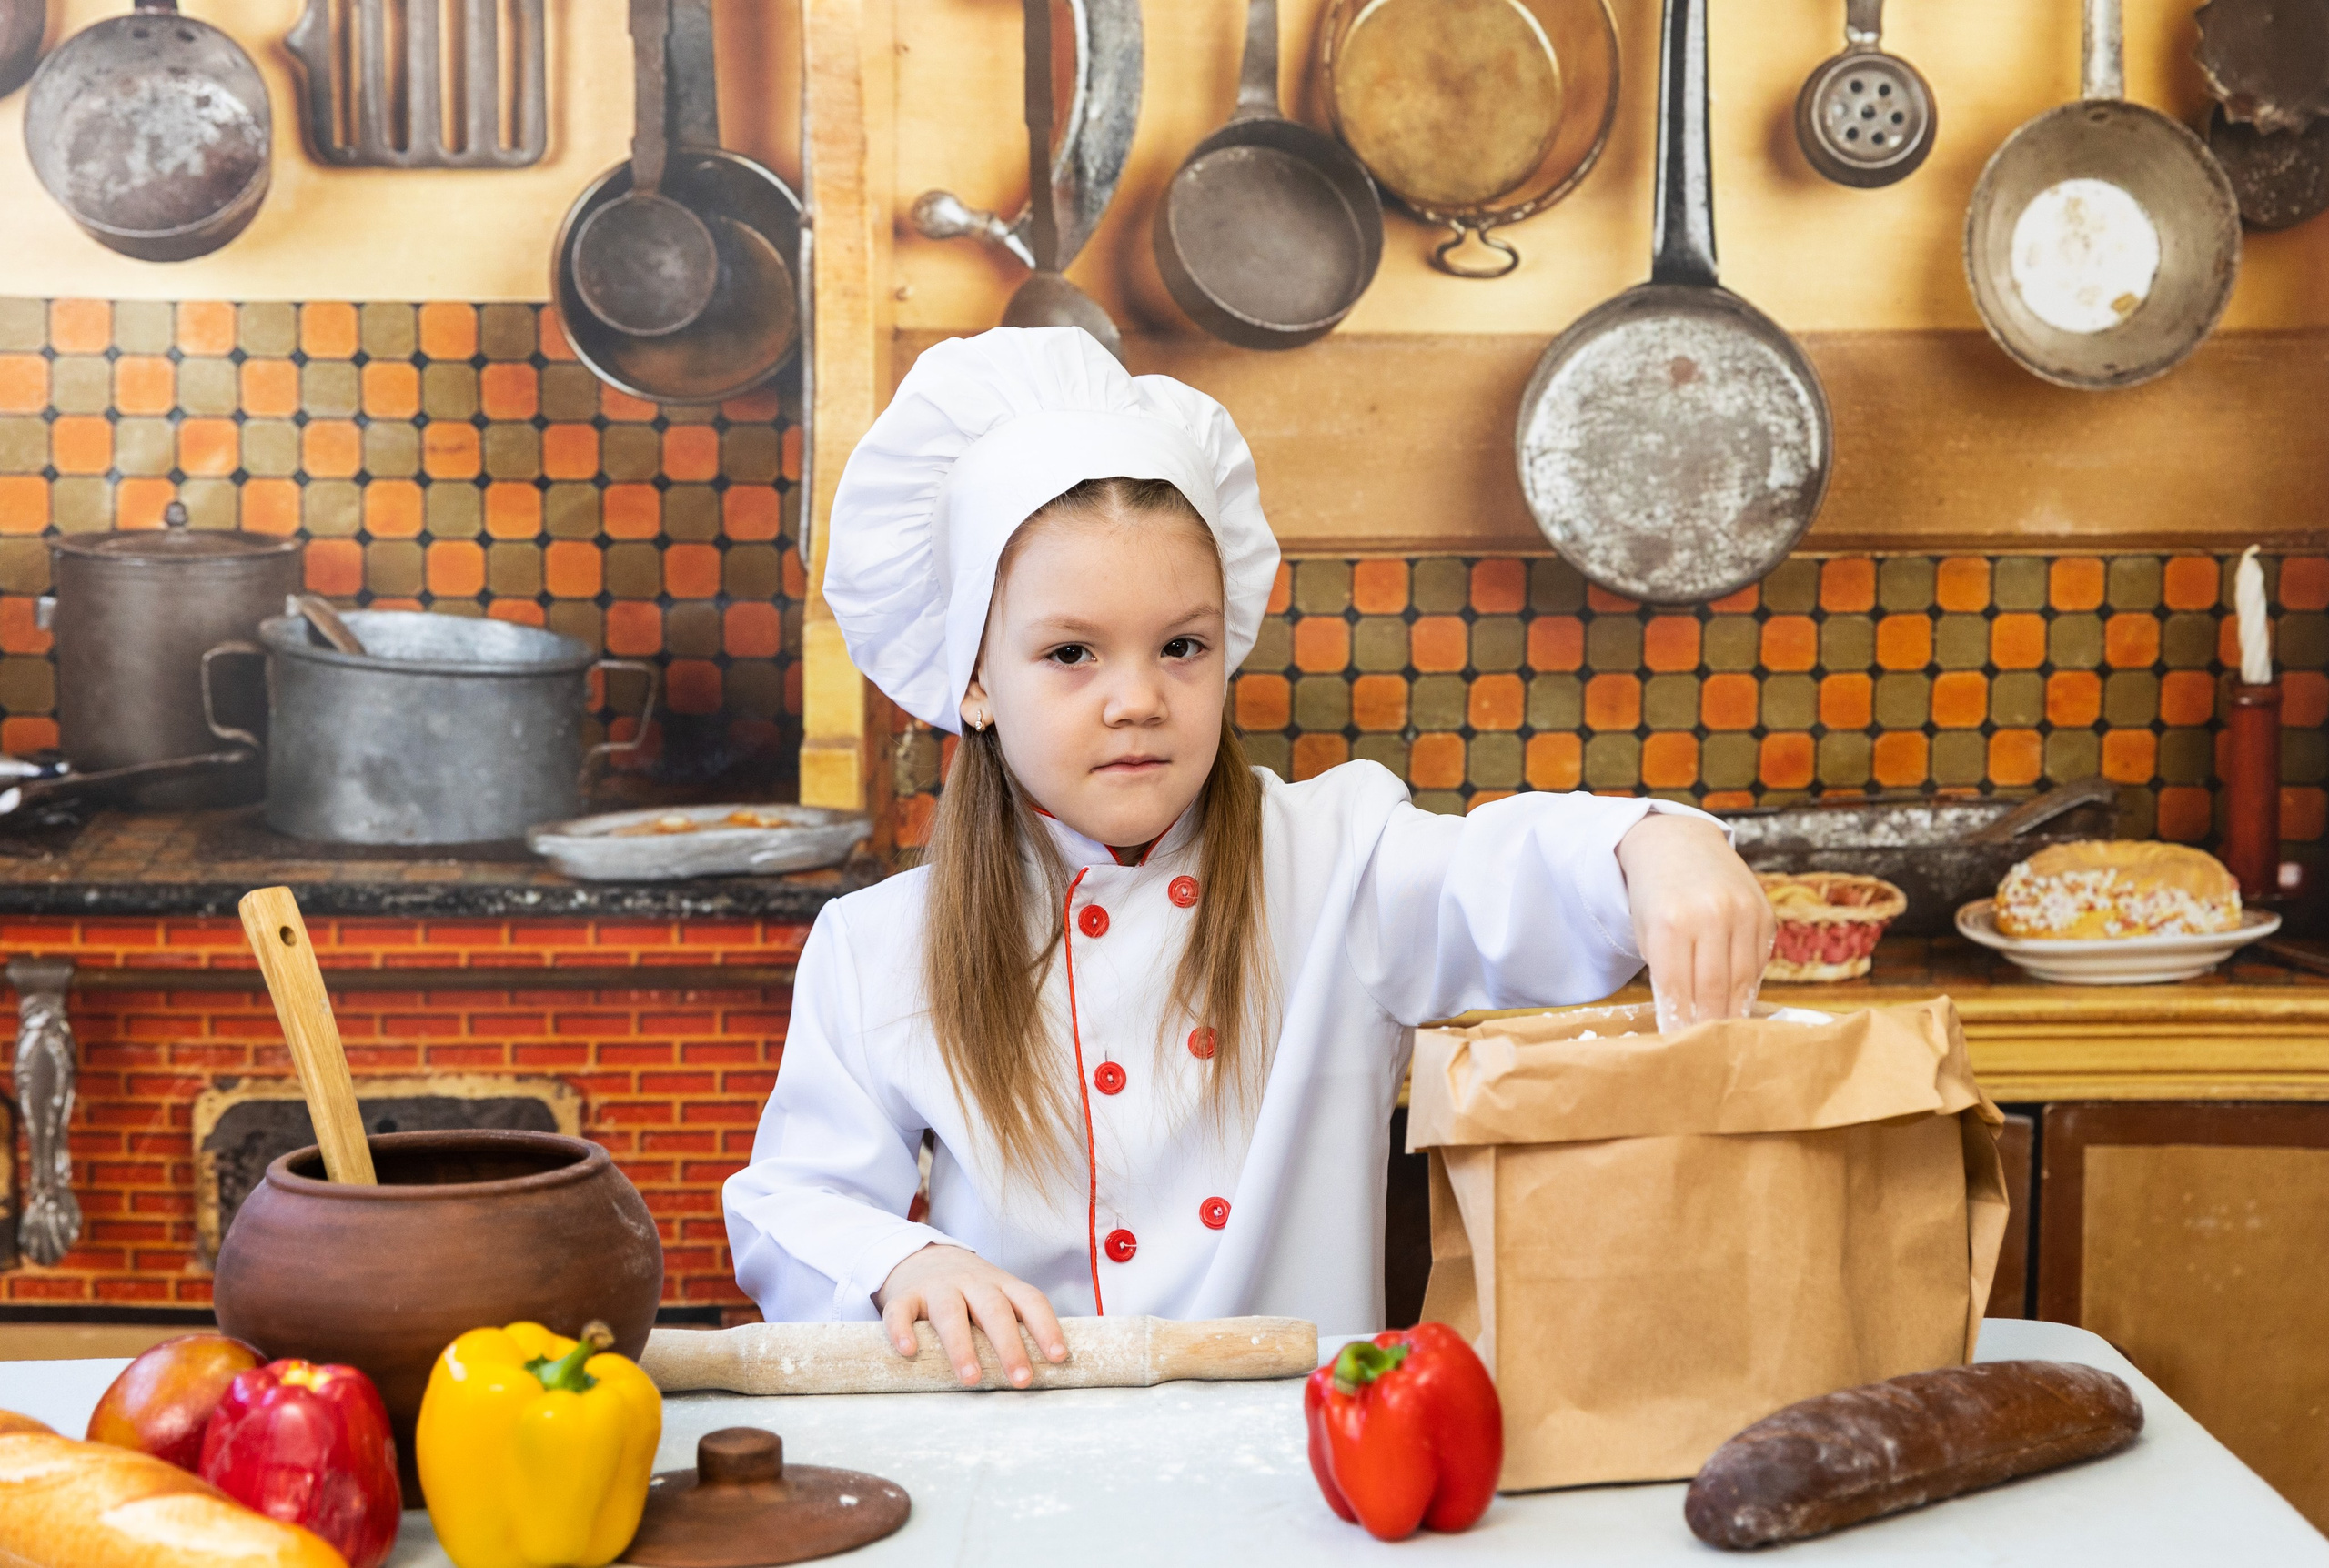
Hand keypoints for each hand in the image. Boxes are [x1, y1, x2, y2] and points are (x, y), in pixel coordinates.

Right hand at [873, 1244, 1067, 1387]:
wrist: (921, 1255)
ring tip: (971, 1379)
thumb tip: (1045, 1374)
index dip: (1047, 1328)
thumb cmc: (969, 1290)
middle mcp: (972, 1282)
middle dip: (1009, 1345)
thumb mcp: (996, 1295)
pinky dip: (902, 1330)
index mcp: (1001, 1285)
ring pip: (950, 1313)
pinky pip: (901, 1311)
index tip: (1059, 1358)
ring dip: (961, 1346)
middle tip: (1021, 1379)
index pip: (1030, 1301)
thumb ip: (1014, 1324)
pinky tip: (908, 1351)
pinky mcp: (905, 1295)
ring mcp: (938, 1287)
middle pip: (994, 1310)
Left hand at [1615, 812, 1775, 1032]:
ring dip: (1733, 1013)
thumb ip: (1666, 974)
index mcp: (1671, 923)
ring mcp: (1742, 912)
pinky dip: (1748, 987)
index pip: (1679, 990)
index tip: (1680, 1051)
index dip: (1680, 1025)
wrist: (1676, 843)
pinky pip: (1759, 962)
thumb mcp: (1646, 933)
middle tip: (1706, 1055)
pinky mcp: (1765, 913)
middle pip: (1715, 990)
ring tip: (1724, 1038)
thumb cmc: (1654, 898)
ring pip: (1742, 980)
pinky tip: (1739, 1005)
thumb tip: (1683, 1026)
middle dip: (1709, 1026)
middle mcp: (1710, 915)